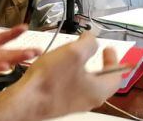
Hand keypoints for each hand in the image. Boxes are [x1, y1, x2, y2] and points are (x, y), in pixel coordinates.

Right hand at [0, 33, 122, 119]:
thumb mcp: (74, 53)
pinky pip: (71, 87)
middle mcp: (88, 100)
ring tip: (74, 55)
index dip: (114, 60)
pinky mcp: (59, 102)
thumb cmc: (50, 81)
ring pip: (85, 83)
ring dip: (83, 68)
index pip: (116, 76)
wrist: (25, 100)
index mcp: (98, 90)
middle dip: (99, 63)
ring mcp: (73, 103)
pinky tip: (58, 66)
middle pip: (101, 81)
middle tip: (94, 51)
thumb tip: (92, 39)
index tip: (109, 49)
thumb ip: (89, 43)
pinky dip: (70, 75)